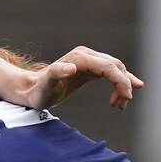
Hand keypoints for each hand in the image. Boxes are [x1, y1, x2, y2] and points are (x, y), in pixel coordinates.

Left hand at [19, 46, 142, 110]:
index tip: (125, 97)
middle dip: (123, 85)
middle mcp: (86, 56)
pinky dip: (120, 81)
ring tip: (120, 105)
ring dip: (122, 86)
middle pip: (116, 66)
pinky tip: (127, 91)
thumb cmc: (39, 90)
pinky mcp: (89, 68)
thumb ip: (57, 73)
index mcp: (80, 58)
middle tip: (121, 106)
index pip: (109, 66)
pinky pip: (111, 72)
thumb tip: (72, 68)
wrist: (32, 90)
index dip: (121, 81)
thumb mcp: (46, 85)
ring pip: (116, 69)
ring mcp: (89, 60)